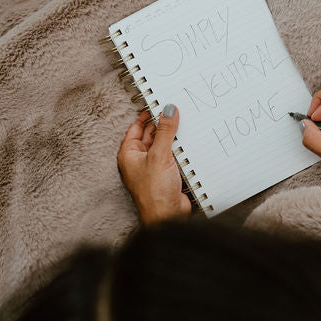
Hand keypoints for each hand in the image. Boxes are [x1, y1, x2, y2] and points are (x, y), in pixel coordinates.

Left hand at [117, 105, 191, 225]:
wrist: (167, 216)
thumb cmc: (154, 193)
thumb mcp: (159, 155)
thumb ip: (165, 131)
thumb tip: (168, 111)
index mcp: (130, 154)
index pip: (137, 128)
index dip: (147, 115)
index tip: (159, 104)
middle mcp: (140, 160)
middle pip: (152, 135)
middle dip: (163, 125)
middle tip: (177, 112)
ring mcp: (154, 167)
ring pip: (164, 145)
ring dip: (174, 138)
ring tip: (186, 125)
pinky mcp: (168, 174)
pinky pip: (174, 156)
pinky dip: (181, 150)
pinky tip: (191, 143)